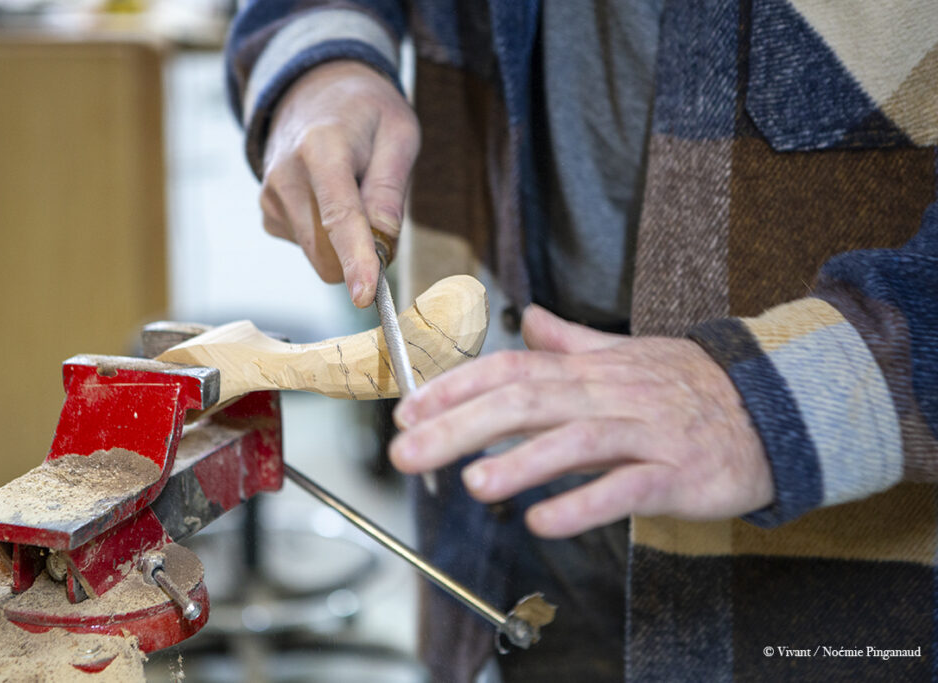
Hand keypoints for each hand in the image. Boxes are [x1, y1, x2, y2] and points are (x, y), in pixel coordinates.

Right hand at [261, 60, 420, 307]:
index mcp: (322, 147)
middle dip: (362, 253)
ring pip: (319, 256)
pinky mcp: (268, 215)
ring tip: (352, 192)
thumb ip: (390, 187)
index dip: (355, 259)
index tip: (365, 296)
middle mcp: (286, 174)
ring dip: (345, 243)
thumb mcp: (398, 132)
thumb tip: (384, 240)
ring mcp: (271, 196)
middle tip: (380, 213)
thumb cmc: (366, 113)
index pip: (339, 216)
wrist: (314, 91)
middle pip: (327, 251)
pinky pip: (309, 249)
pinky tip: (328, 199)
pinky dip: (328, 237)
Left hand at [389, 305, 772, 537]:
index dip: (456, 388)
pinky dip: (584, 503)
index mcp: (590, 369)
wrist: (775, 408)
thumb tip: (525, 318)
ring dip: (520, 462)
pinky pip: (627, 488)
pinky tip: (544, 521)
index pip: (511, 369)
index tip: (408, 411)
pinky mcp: (677, 473)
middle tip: (407, 453)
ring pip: (575, 440)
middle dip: (460, 425)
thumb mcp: (627, 355)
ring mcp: (645, 432)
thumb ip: (571, 342)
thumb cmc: (690, 387)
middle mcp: (610, 394)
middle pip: (527, 402)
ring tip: (472, 484)